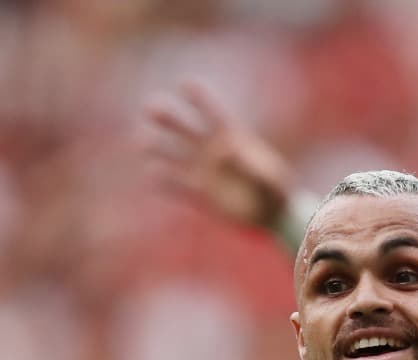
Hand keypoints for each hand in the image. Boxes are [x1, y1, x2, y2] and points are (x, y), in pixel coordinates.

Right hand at [142, 82, 297, 230]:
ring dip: (158, 148)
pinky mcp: (200, 195)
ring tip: (140, 142)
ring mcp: (204, 172)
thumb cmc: (277, 191)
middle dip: (168, 118)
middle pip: (186, 129)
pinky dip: (164, 182)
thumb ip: (249, 164)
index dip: (200, 99)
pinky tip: (150, 176)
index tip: (185, 85)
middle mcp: (212, 151)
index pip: (213, 113)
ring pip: (174, 156)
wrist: (274, 215)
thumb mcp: (269, 177)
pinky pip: (176, 186)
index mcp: (232, 138)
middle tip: (150, 107)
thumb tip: (225, 149)